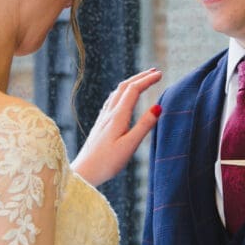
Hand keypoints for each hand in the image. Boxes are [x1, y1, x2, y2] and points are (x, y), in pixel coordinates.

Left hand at [72, 68, 161, 185]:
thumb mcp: (129, 145)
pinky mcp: (100, 124)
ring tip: (143, 79)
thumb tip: (158, 106)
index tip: (160, 74)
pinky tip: (123, 97)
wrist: (84, 172)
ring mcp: (103, 118)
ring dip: (131, 83)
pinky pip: (112, 100)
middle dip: (140, 77)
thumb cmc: (107, 162)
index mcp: (118, 116)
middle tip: (155, 72)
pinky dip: (123, 92)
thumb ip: (144, 125)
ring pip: (117, 92)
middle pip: (124, 87)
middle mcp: (109, 113)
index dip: (147, 80)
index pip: (133, 90)